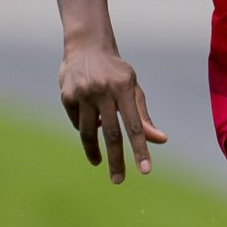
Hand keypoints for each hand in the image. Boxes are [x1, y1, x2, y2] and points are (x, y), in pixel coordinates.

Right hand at [59, 40, 166, 184]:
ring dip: (94, 151)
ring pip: (88, 132)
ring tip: (98, 162)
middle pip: (111, 133)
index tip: (145, 170)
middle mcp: (102, 90)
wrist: (87, 46)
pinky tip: (89, 122)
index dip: (140, 149)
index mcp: (124, 87)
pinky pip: (77, 122)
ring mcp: (82, 93)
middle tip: (118, 181)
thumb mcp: (133, 88)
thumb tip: (160, 140)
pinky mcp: (66, 95)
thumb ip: (144, 115)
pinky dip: (85, 127)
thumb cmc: (116, 72)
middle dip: (116, 160)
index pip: (135, 125)